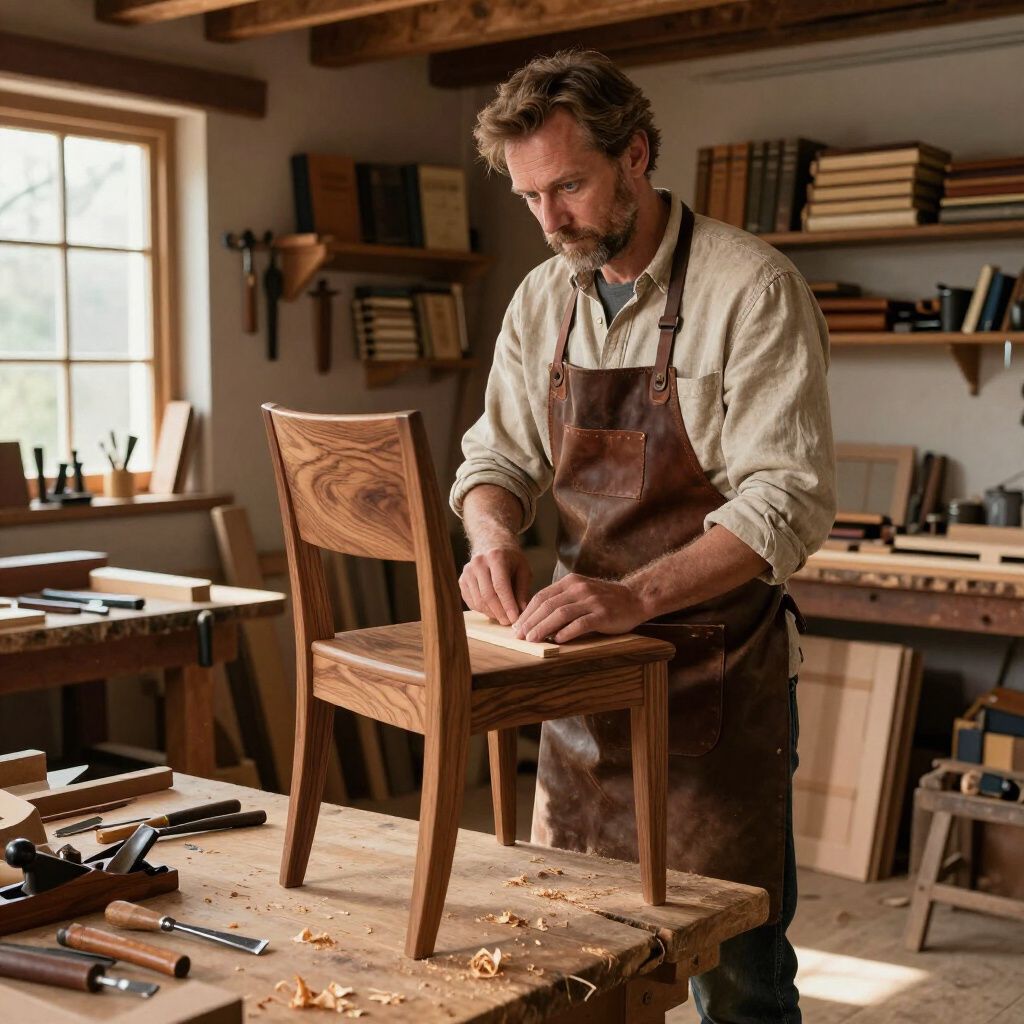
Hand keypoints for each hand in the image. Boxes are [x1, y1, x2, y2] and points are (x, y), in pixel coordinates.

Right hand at [459, 546, 531, 625]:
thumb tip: (522, 611)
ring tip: (503, 617)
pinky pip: (471, 601)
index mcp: (496, 557)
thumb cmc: (510, 558)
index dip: (508, 604)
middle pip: (487, 594)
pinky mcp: (462, 580)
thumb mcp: (523, 569)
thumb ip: (523, 589)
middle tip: (509, 622)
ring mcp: (467, 571)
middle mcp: (478, 563)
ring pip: (478, 600)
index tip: (515, 618)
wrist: (491, 543)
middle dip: (499, 612)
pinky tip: (493, 610)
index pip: (500, 585)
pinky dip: (483, 610)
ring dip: (491, 613)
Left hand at [512, 573, 648, 643]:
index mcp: (570, 582)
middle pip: (548, 605)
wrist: (635, 599)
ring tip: (532, 639)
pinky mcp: (602, 614)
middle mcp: (579, 589)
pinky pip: (581, 623)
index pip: (542, 596)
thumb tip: (536, 619)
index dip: (527, 613)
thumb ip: (561, 601)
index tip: (516, 627)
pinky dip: (567, 632)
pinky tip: (557, 640)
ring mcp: (591, 601)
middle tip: (519, 636)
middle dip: (531, 621)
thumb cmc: (604, 600)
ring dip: (543, 627)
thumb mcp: (581, 593)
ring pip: (561, 614)